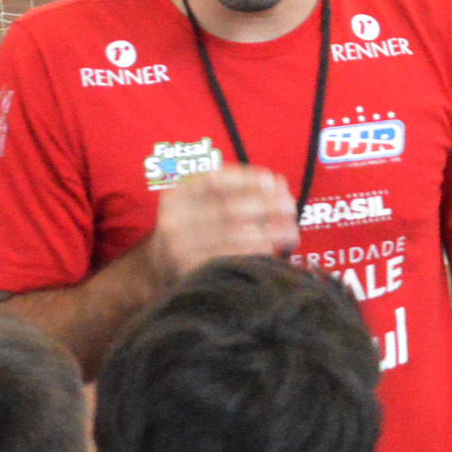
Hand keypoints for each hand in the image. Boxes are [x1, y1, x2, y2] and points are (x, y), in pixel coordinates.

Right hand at [147, 166, 298, 282]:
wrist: (160, 270)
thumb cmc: (195, 232)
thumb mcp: (204, 206)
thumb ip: (237, 192)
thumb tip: (278, 184)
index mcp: (177, 197)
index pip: (212, 181)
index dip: (245, 178)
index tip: (271, 180)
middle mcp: (174, 221)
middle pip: (226, 209)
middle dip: (264, 205)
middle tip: (290, 206)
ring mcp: (180, 249)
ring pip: (231, 236)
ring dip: (267, 232)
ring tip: (291, 230)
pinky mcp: (190, 273)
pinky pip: (229, 260)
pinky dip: (253, 253)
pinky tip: (272, 250)